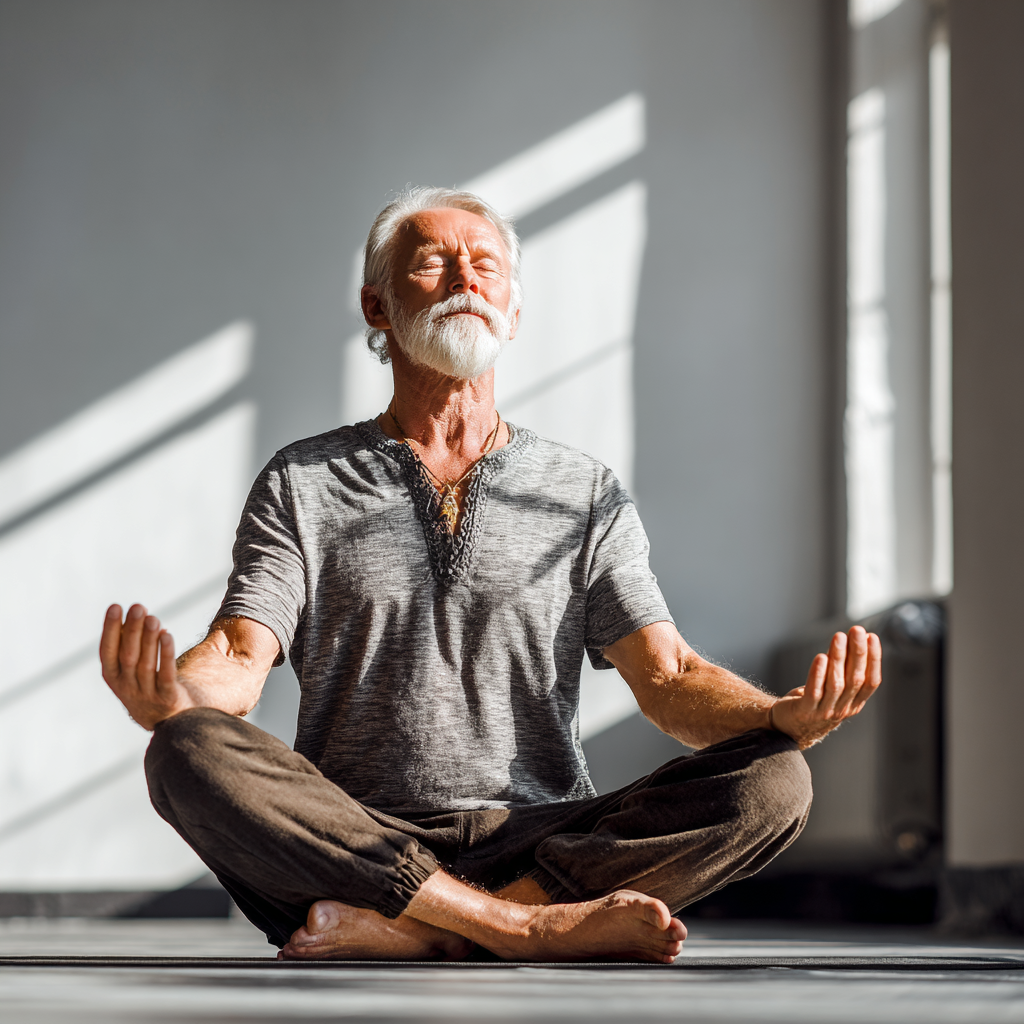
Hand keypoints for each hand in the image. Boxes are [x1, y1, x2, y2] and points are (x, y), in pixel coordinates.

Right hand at [99, 603, 194, 729]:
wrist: (171, 724)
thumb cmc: (150, 687)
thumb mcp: (134, 671)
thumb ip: (133, 646)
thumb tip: (141, 617)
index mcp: (114, 678)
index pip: (108, 652)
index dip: (110, 629)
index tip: (115, 606)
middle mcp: (127, 687)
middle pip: (127, 655)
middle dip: (131, 630)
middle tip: (138, 607)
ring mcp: (146, 694)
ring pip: (145, 664)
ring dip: (148, 639)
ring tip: (153, 617)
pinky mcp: (167, 697)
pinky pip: (166, 674)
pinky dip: (165, 654)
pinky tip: (167, 635)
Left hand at [769, 625, 880, 749]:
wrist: (788, 728)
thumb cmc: (815, 703)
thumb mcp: (835, 689)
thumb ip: (845, 670)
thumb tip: (857, 638)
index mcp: (855, 703)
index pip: (871, 681)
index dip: (874, 659)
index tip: (872, 636)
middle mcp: (843, 709)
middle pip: (854, 679)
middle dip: (857, 652)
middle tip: (856, 630)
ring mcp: (824, 711)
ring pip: (836, 683)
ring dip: (838, 658)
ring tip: (838, 637)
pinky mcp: (805, 711)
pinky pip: (814, 691)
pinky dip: (818, 674)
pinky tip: (820, 657)